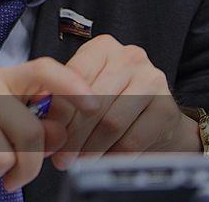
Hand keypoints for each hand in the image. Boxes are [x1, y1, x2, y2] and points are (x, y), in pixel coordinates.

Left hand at [50, 35, 201, 169]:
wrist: (158, 117)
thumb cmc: (112, 101)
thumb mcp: (86, 90)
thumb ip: (63, 99)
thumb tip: (41, 122)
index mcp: (102, 47)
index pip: (74, 77)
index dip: (59, 110)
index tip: (48, 132)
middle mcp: (129, 57)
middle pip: (92, 102)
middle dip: (72, 134)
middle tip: (61, 157)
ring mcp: (152, 80)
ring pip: (111, 123)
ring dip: (90, 148)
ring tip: (78, 161)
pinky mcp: (167, 108)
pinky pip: (132, 140)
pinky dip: (113, 155)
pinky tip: (103, 161)